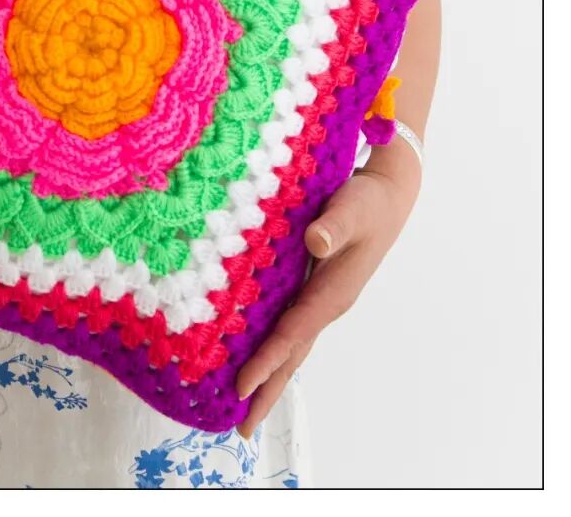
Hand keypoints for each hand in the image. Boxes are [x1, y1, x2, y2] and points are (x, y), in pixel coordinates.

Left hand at [233, 152, 421, 439]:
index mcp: (333, 293)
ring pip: (291, 346)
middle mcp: (327, 305)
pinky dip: (273, 349)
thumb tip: (316, 241)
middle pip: (293, 355)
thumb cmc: (366, 202)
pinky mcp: (316, 289)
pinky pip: (290, 328)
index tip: (241, 386)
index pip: (292, 334)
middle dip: (267, 390)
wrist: (388, 198)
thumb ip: (333, 225)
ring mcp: (323, 301)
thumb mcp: (351, 208)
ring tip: (245, 407)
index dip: (266, 360)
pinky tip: (255, 356)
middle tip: (240, 430)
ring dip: (270, 376)